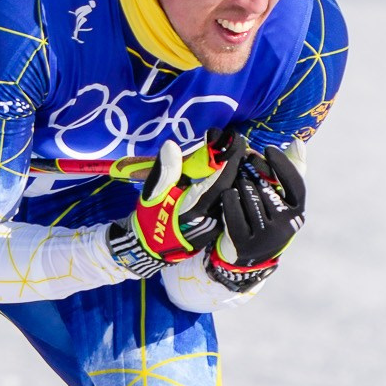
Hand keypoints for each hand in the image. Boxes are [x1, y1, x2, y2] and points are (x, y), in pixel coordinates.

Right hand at [106, 136, 242, 276]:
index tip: (232, 137)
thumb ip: (165, 170)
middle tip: (232, 140)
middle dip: (233, 159)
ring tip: (231, 150)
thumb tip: (171, 145)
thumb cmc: (151, 219)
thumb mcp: (153, 193)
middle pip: (231, 182)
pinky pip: (229, 198)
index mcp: (197, 208)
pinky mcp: (220, 223)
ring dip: (233, 169)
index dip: (229, 156)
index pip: (221, 178)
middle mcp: (213, 215)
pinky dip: (228, 181)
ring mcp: (219, 221)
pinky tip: (226, 170)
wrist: (152, 247)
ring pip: (232, 190)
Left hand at [203, 144, 305, 289]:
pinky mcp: (244, 243)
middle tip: (243, 164)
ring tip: (237, 181)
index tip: (268, 149)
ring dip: (240, 184)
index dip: (282, 164)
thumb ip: (290, 170)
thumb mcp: (281, 197)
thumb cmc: (266, 215)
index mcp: (298, 212)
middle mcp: (286, 226)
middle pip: (266, 187)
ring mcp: (265, 237)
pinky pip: (233, 210)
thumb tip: (297, 142)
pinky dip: (229, 199)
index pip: (295, 184)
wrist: (250, 254)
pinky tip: (228, 194)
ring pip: (249, 197)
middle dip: (253, 173)